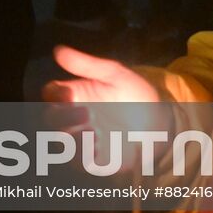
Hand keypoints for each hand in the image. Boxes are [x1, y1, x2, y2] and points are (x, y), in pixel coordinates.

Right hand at [44, 46, 168, 171]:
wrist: (160, 122)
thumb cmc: (133, 94)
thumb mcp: (114, 75)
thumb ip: (87, 65)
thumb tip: (58, 50)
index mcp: (73, 95)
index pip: (52, 93)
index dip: (55, 93)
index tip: (67, 92)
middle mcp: (72, 118)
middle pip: (52, 119)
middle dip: (65, 117)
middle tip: (88, 113)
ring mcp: (82, 140)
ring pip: (63, 143)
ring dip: (74, 140)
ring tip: (93, 133)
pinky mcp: (95, 159)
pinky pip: (82, 161)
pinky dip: (86, 156)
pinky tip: (101, 147)